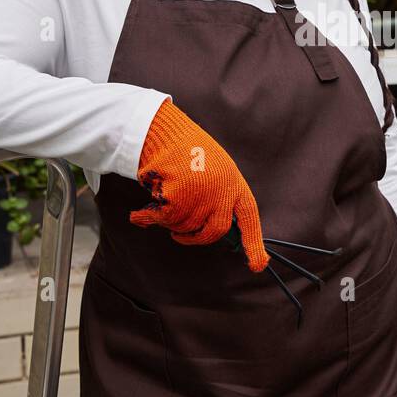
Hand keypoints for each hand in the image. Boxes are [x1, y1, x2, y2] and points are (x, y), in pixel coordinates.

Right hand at [128, 99, 268, 271]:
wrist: (165, 131)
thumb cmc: (189, 150)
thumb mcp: (216, 170)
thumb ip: (221, 197)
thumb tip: (219, 230)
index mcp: (234, 184)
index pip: (248, 219)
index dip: (254, 244)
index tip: (258, 265)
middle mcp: (222, 193)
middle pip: (213, 232)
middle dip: (195, 238)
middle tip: (180, 236)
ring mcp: (201, 198)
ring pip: (184, 227)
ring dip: (171, 221)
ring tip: (163, 197)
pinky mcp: (177, 200)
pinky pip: (163, 221)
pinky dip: (147, 218)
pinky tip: (139, 214)